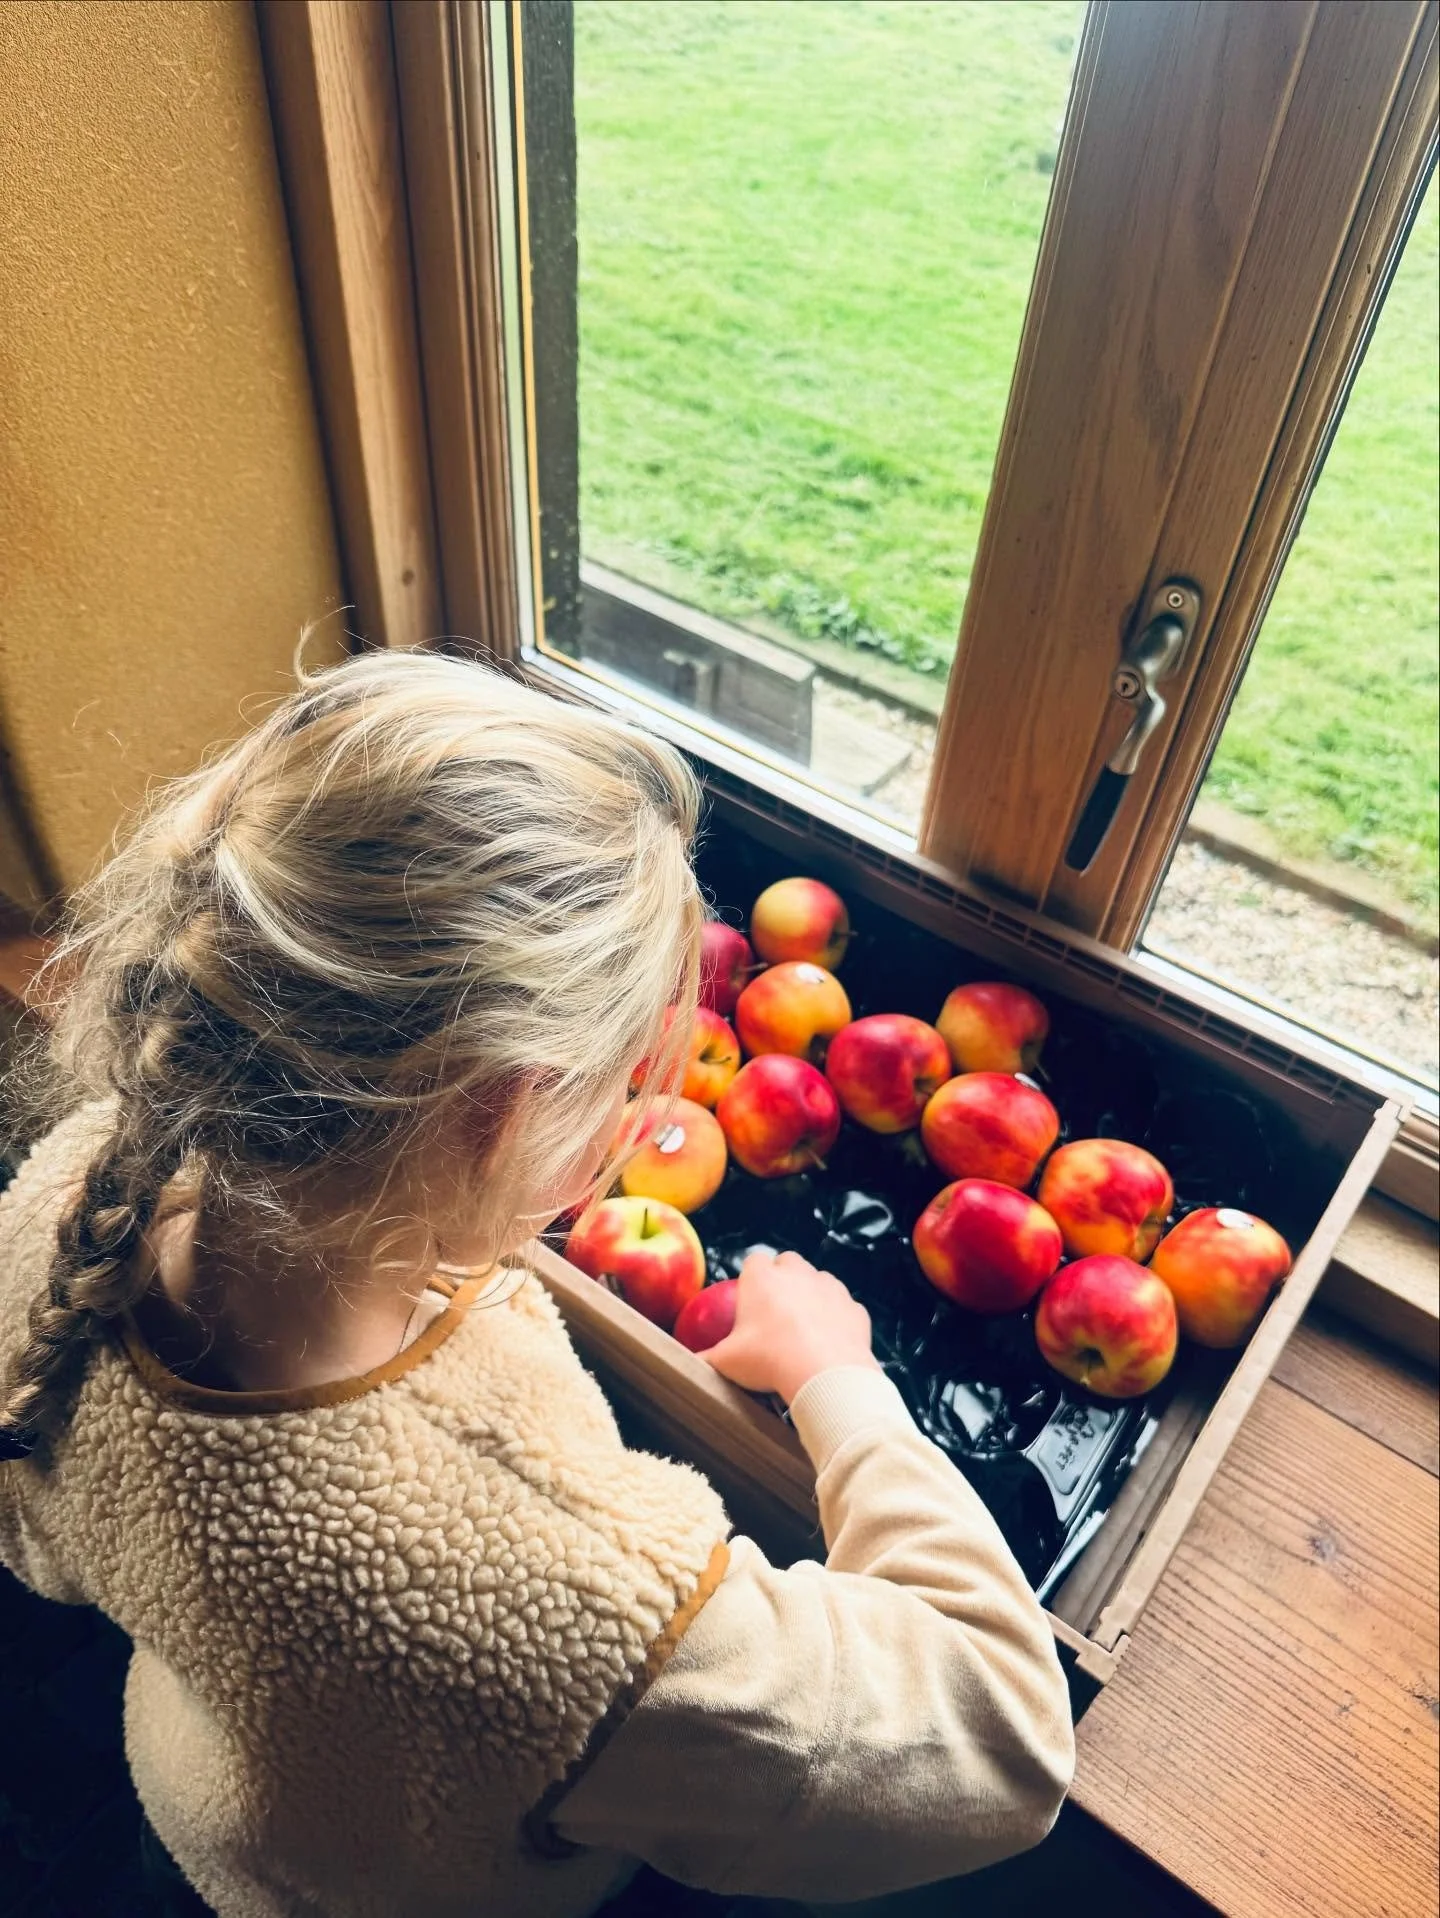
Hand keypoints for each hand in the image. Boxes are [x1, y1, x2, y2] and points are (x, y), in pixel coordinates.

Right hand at [701, 1249, 882, 1404]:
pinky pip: (844, 1307)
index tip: (750, 1302)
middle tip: (775, 1313)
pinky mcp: (855, 1307)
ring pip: (819, 1280)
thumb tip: (692, 1364)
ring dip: (812, 1296)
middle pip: (788, 1263)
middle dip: (783, 1279)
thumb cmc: (768, 1360)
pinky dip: (837, 1320)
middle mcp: (798, 1273)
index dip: (752, 1279)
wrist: (824, 1373)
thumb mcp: (727, 1362)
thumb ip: (707, 1358)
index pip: (753, 1262)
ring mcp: (830, 1287)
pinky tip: (830, 1343)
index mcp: (762, 1278)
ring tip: (804, 1329)